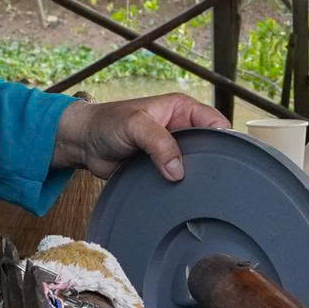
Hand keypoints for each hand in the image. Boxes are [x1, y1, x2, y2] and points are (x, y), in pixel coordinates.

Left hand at [51, 93, 228, 180]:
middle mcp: (181, 129)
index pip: (215, 123)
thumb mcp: (135, 125)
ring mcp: (172, 150)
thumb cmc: (107, 123)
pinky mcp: (161, 168)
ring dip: (194, 178)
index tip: (225, 160)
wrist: (83, 143)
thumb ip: (159, 143)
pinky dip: (180, 187)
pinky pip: (178, 179)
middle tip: (213, 182)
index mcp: (182, 110)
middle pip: (209, 147)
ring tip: (199, 192)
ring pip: (195, 166)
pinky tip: (183, 197)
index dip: (223, 140)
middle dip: (211, 163)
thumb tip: (178, 171)